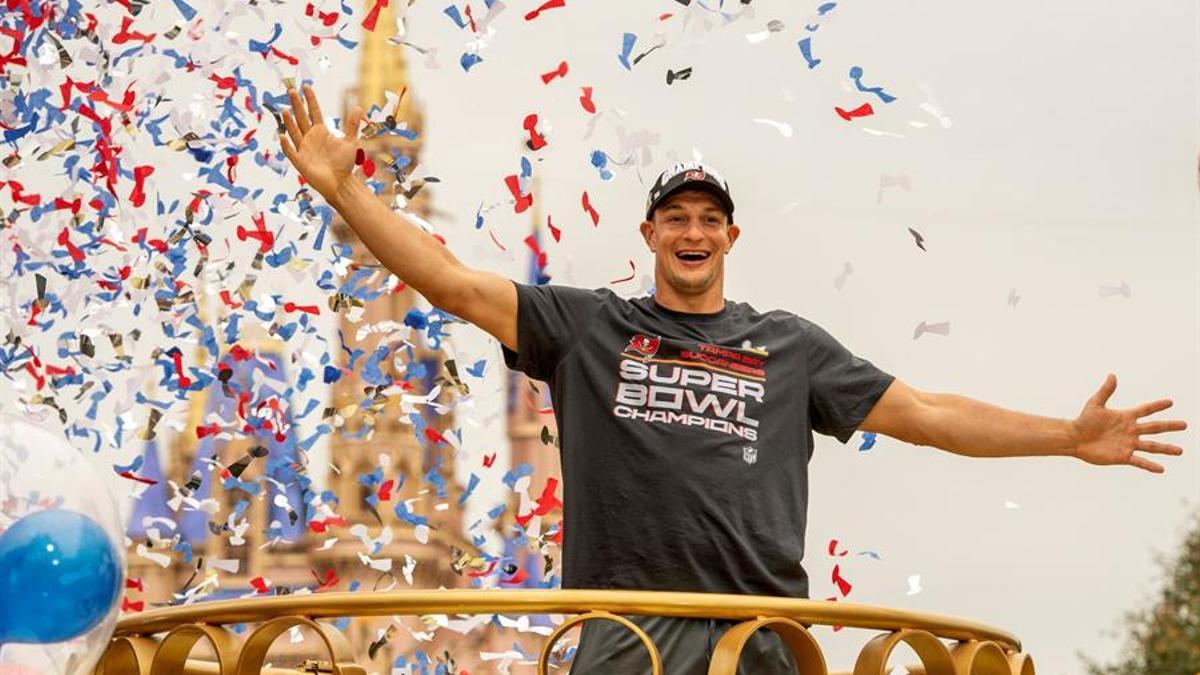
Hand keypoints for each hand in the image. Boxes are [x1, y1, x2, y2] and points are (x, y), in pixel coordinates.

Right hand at [278, 83, 364, 206]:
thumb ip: (352, 125)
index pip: (313, 112)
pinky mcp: (300, 161)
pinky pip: (291, 151)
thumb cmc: (344, 164)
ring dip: (289, 122)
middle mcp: (310, 137)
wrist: (340, 183)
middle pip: (301, 117)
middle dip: (297, 105)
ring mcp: (303, 148)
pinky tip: (282, 135)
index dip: (310, 99)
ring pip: (294, 132)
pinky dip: (286, 144)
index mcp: (321, 131)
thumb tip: (358, 107)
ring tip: (286, 110)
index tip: (306, 86)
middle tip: (292, 90)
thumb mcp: (350, 142)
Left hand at [1072, 373, 1187, 472]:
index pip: (1145, 410)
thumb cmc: (1083, 420)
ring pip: (1151, 446)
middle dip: (1169, 426)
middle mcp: (1130, 430)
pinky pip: (1139, 461)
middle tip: (1184, 425)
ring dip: (1166, 449)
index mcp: (1125, 417)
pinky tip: (1161, 469)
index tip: (1170, 402)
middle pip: (1154, 428)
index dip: (1157, 406)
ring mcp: (1128, 444)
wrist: (1074, 438)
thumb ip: (1105, 391)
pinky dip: (1150, 465)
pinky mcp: (1123, 456)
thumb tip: (1112, 375)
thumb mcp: (1095, 404)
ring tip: (1180, 451)